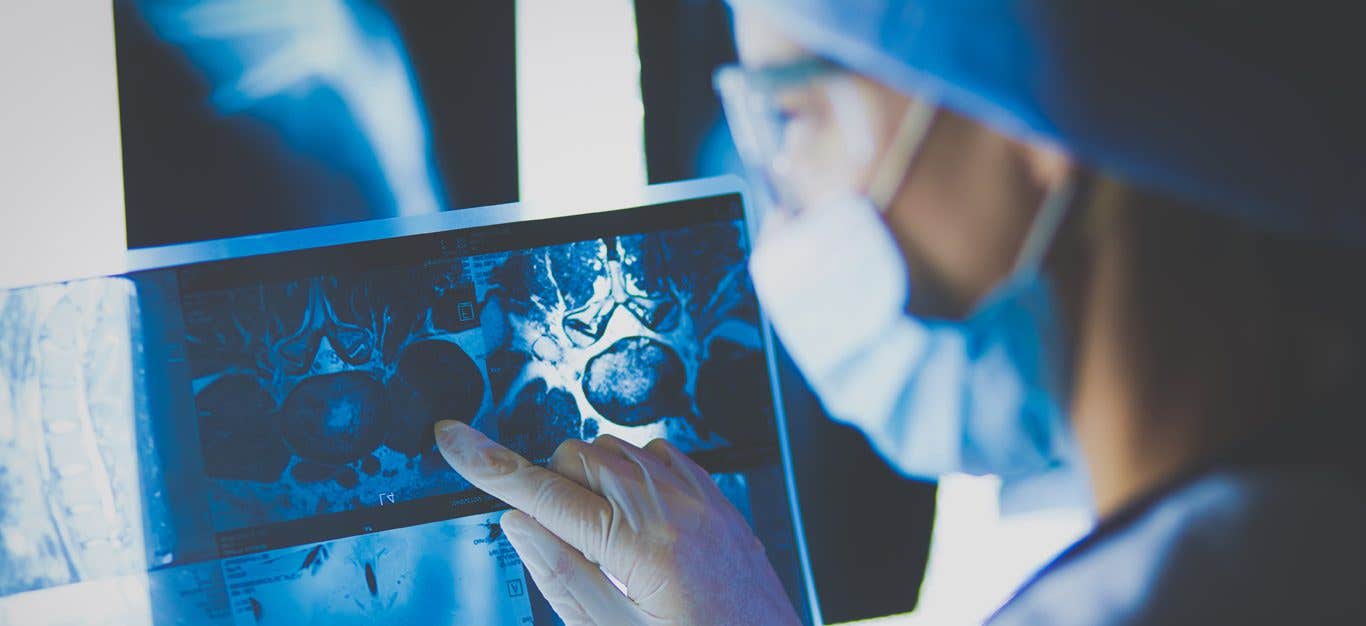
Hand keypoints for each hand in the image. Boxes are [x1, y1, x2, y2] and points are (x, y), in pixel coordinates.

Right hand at [435, 420, 801, 625]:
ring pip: (619, 450)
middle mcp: (679, 508)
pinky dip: (635, 476)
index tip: (452, 438)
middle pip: (580, 458)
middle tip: (568, 548)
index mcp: (645, 548)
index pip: (545, 494)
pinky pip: (662, 456)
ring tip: (608, 548)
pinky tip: (638, 525)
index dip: (489, 466)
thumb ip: (565, 579)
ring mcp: (705, 500)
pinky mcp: (721, 502)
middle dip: (555, 491)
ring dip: (594, 483)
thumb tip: (519, 523)